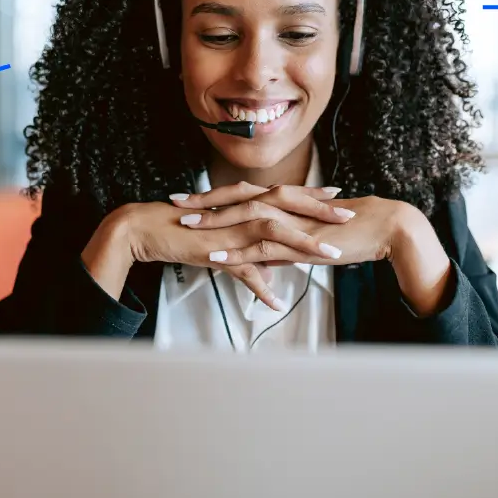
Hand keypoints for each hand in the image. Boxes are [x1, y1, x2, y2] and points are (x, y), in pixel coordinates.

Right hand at [114, 192, 344, 311]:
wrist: (148, 229)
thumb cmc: (184, 231)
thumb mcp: (223, 243)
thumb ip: (250, 259)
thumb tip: (270, 278)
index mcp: (243, 204)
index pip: (284, 195)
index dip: (312, 197)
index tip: (339, 198)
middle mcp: (239, 211)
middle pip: (287, 206)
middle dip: (320, 212)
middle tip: (349, 217)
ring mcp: (229, 230)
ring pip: (272, 232)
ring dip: (303, 243)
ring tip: (331, 255)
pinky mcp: (215, 249)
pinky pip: (242, 268)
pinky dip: (261, 285)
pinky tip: (277, 301)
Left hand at [187, 191, 454, 316]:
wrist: (381, 228)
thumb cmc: (349, 230)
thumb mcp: (310, 231)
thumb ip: (287, 237)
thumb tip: (270, 250)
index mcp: (286, 199)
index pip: (242, 193)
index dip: (213, 195)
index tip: (188, 196)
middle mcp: (284, 203)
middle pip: (235, 200)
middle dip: (203, 202)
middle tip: (174, 204)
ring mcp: (290, 222)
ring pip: (243, 220)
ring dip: (213, 224)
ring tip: (186, 227)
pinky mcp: (299, 242)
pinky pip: (261, 248)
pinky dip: (237, 253)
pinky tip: (217, 259)